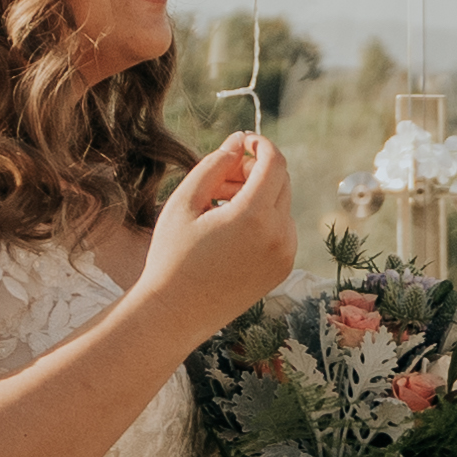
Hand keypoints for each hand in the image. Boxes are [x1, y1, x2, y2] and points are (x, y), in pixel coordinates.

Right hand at [158, 134, 297, 319]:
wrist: (175, 315)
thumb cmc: (172, 257)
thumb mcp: (184, 202)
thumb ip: (215, 164)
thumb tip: (238, 141)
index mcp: (254, 217)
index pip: (274, 162)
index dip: (260, 144)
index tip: (241, 142)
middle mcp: (279, 235)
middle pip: (281, 180)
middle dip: (253, 170)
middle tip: (219, 178)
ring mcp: (285, 254)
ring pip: (280, 203)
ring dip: (255, 194)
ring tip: (216, 206)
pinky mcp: (283, 268)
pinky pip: (281, 227)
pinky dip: (261, 218)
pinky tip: (227, 228)